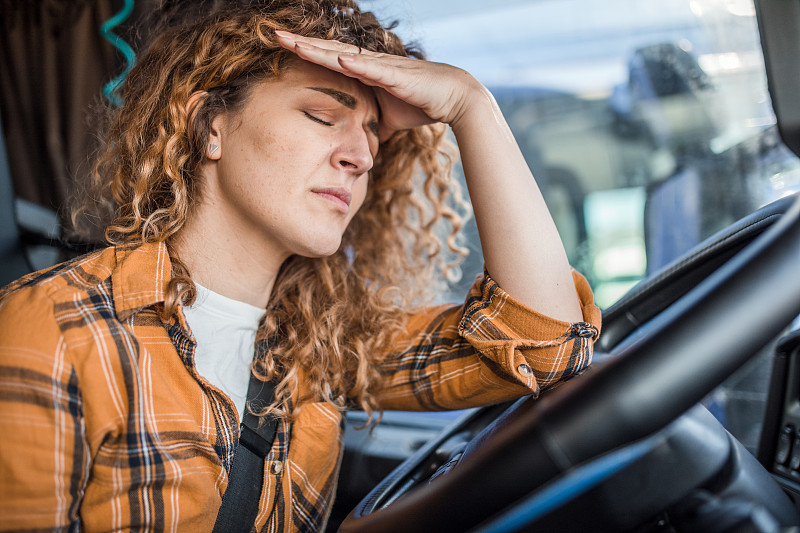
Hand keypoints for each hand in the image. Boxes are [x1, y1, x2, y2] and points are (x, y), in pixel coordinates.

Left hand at [275, 31, 483, 139]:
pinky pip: (372, 68)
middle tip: (273, 34)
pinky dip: (354, 63)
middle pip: (328, 50)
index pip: (328, 58)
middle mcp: (369, 63)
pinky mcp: (397, 75)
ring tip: (294, 42)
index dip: (305, 52)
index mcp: (365, 71)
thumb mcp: (389, 119)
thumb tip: (361, 141)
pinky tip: (336, 57)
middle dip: (301, 43)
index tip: (279, 47)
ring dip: (318, 49)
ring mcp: (382, 66)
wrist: (453, 98)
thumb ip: (372, 124)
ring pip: (343, 55)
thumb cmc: (422, 104)